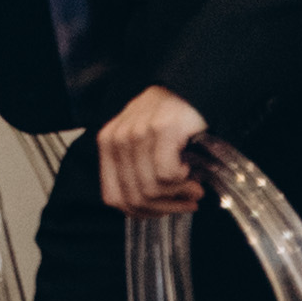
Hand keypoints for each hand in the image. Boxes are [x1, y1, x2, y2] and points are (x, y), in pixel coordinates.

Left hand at [98, 83, 210, 215]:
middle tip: (187, 203)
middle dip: (164, 208)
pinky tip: (190, 170)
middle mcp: (117, 138)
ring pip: (150, 189)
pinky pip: (167, 175)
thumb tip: (148, 209)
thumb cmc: (170, 119)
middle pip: (133, 197)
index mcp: (107, 144)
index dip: (139, 212)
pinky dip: (182, 181)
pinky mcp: (161, 130)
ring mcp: (137, 133)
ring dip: (178, 195)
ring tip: (193, 188)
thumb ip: (136, 172)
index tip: (163, 212)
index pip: (113, 197)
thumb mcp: (143, 144)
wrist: (193, 87)